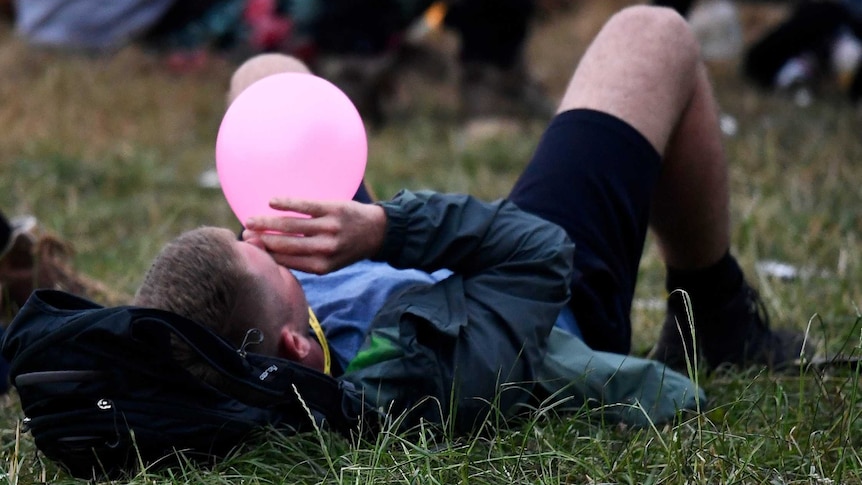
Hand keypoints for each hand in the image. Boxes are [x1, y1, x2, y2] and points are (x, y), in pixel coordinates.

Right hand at [242, 198, 385, 273]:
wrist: (376, 232)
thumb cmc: (345, 248)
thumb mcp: (328, 264)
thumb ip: (304, 262)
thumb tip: (269, 256)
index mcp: (321, 267)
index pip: (286, 261)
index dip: (264, 255)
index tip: (248, 249)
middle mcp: (325, 249)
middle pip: (285, 245)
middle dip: (261, 240)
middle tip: (244, 235)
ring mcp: (329, 228)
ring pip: (291, 226)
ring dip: (267, 222)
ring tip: (250, 220)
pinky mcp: (333, 209)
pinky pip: (305, 206)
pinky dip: (286, 204)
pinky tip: (272, 202)